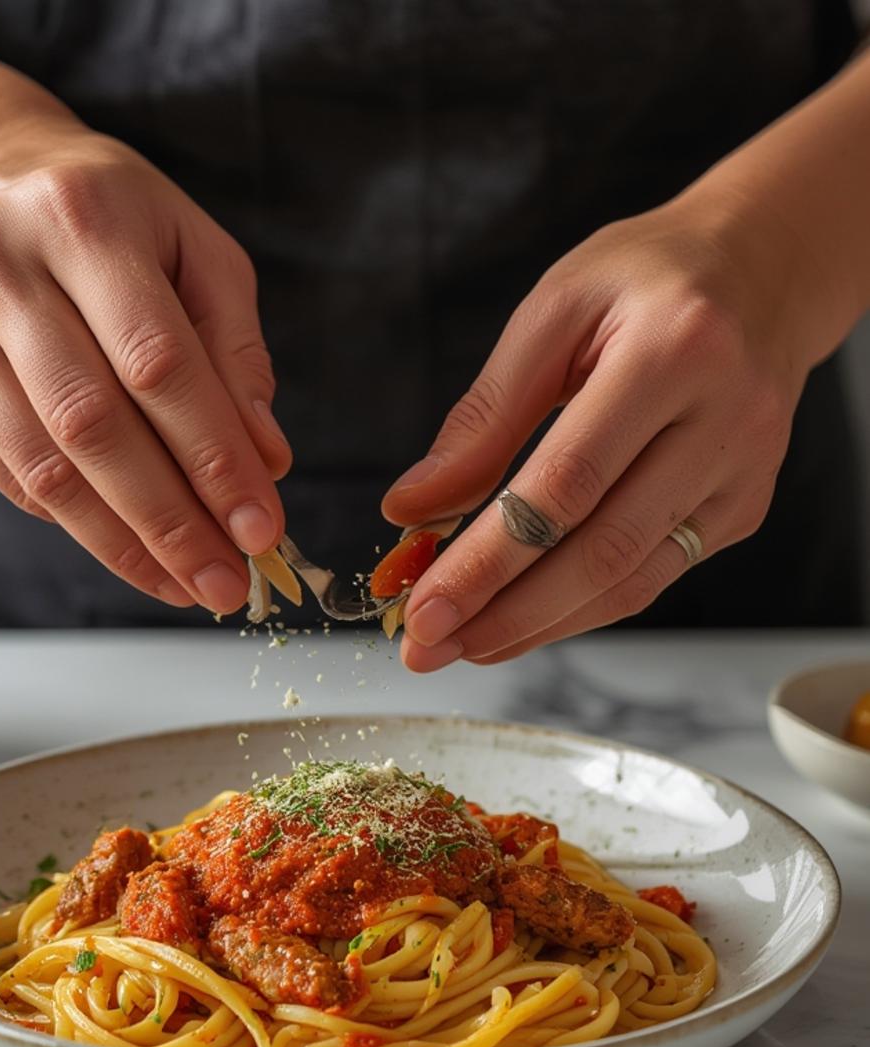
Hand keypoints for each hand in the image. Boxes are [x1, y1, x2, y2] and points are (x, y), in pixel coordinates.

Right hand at [0, 115, 289, 612]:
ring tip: (186, 583)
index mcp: (83, 216)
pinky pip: (9, 475)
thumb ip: (237, 354)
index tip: (261, 528)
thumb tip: (265, 462)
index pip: (158, 363)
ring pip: (43, 466)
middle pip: (92, 425)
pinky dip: (77, 522)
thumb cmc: (113, 224)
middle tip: (225, 582)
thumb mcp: (198, 254)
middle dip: (170, 521)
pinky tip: (129, 546)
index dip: (214, 458)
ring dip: (124, 543)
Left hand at [381, 196, 810, 669]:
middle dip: (504, 612)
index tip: (423, 605)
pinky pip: (652, 576)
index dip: (489, 559)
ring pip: (631, 580)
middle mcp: (726, 420)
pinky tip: (521, 620)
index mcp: (673, 350)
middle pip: (602, 550)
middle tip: (428, 647)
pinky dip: (580, 608)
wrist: (768, 266)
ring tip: (462, 645)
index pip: (565, 484)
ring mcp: (744, 474)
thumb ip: (484, 414)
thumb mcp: (555, 310)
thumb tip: (411, 508)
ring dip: (538, 626)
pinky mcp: (744, 508)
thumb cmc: (651, 277)